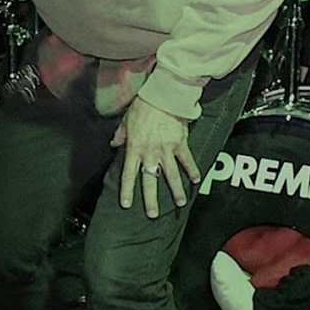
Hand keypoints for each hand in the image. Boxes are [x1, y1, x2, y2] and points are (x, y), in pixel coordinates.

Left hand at [110, 96, 199, 218]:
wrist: (163, 95)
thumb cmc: (143, 105)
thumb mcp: (126, 120)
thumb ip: (120, 134)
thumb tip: (114, 143)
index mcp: (135, 148)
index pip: (129, 174)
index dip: (127, 190)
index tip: (126, 204)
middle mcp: (150, 152)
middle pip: (150, 180)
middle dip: (151, 199)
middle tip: (153, 214)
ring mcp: (166, 149)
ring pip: (171, 175)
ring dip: (176, 190)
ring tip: (180, 203)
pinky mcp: (180, 143)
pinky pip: (187, 160)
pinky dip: (192, 170)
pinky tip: (195, 180)